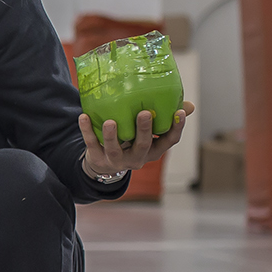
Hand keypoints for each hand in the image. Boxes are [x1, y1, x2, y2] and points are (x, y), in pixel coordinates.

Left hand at [78, 101, 193, 179]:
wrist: (103, 165)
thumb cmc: (131, 142)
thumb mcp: (149, 135)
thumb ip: (165, 120)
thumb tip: (188, 105)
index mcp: (152, 151)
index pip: (169, 142)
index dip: (176, 128)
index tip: (179, 112)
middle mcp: (137, 158)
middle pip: (143, 146)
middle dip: (144, 130)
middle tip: (144, 114)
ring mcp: (117, 160)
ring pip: (115, 150)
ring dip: (113, 136)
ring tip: (110, 122)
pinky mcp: (98, 158)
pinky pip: (92, 144)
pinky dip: (87, 131)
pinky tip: (84, 117)